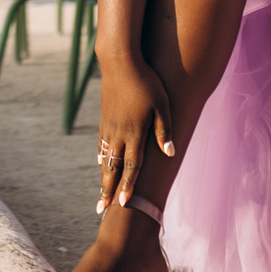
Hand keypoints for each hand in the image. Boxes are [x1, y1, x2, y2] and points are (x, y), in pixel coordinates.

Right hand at [95, 57, 173, 213]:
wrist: (119, 61)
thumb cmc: (146, 81)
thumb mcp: (163, 104)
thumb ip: (165, 130)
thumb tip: (170, 152)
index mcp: (134, 133)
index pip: (131, 166)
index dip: (128, 187)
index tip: (123, 205)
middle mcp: (119, 133)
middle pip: (112, 168)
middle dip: (107, 190)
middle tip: (100, 209)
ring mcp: (109, 126)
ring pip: (105, 158)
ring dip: (103, 178)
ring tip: (100, 194)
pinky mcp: (105, 118)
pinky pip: (102, 144)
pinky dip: (101, 158)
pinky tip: (101, 163)